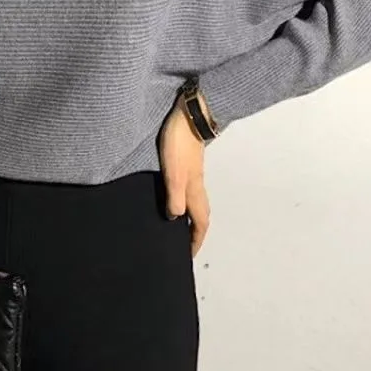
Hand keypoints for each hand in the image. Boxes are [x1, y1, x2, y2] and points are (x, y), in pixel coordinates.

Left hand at [159, 97, 210, 256]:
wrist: (188, 115)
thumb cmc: (179, 143)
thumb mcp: (173, 173)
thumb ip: (174, 196)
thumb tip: (174, 218)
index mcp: (195, 190)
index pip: (200, 222)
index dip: (195, 240)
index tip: (188, 255)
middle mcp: (196, 184)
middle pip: (200, 214)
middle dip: (193, 232)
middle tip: (182, 244)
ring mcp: (192, 173)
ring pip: (193, 201)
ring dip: (188, 216)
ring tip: (175, 225)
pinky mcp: (185, 162)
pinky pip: (186, 189)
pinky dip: (180, 199)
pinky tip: (169, 195)